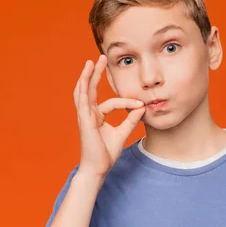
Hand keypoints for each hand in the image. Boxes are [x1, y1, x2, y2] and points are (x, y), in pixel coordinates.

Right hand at [73, 54, 145, 176]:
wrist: (97, 169)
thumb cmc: (106, 154)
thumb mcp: (122, 133)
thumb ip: (130, 121)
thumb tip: (142, 108)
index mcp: (96, 117)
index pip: (111, 103)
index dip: (127, 102)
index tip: (141, 105)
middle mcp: (88, 114)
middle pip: (91, 89)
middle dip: (96, 73)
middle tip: (101, 57)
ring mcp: (84, 116)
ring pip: (84, 91)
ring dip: (87, 75)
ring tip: (91, 61)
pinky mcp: (83, 119)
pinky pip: (83, 99)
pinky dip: (84, 86)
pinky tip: (86, 75)